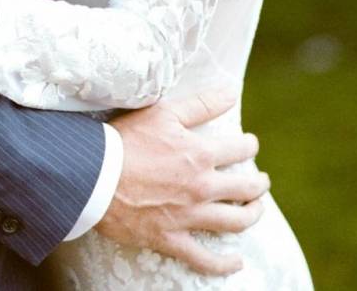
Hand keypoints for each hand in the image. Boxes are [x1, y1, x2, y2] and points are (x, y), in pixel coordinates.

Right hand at [98, 88, 269, 276]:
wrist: (94, 176)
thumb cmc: (126, 139)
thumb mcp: (164, 112)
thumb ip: (201, 104)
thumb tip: (232, 93)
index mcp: (200, 154)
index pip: (239, 150)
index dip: (249, 145)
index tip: (250, 145)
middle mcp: (201, 188)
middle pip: (245, 189)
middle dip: (258, 184)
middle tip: (261, 181)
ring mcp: (188, 216)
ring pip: (233, 222)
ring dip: (251, 216)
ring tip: (256, 210)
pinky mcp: (171, 239)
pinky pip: (204, 259)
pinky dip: (224, 264)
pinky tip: (236, 262)